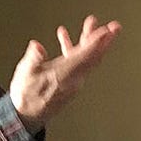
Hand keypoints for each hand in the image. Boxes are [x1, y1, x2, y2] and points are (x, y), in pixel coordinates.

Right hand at [8, 15, 120, 130]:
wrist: (26, 115)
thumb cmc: (26, 97)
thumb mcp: (25, 75)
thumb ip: (33, 58)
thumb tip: (37, 46)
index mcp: (64, 75)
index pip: (85, 56)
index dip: (96, 42)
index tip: (107, 31)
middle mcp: (73, 79)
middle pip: (93, 56)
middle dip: (104, 40)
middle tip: (115, 27)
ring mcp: (73, 81)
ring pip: (86, 58)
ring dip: (89, 40)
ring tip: (90, 24)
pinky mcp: (69, 81)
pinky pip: (77, 62)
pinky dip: (74, 48)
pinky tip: (65, 38)